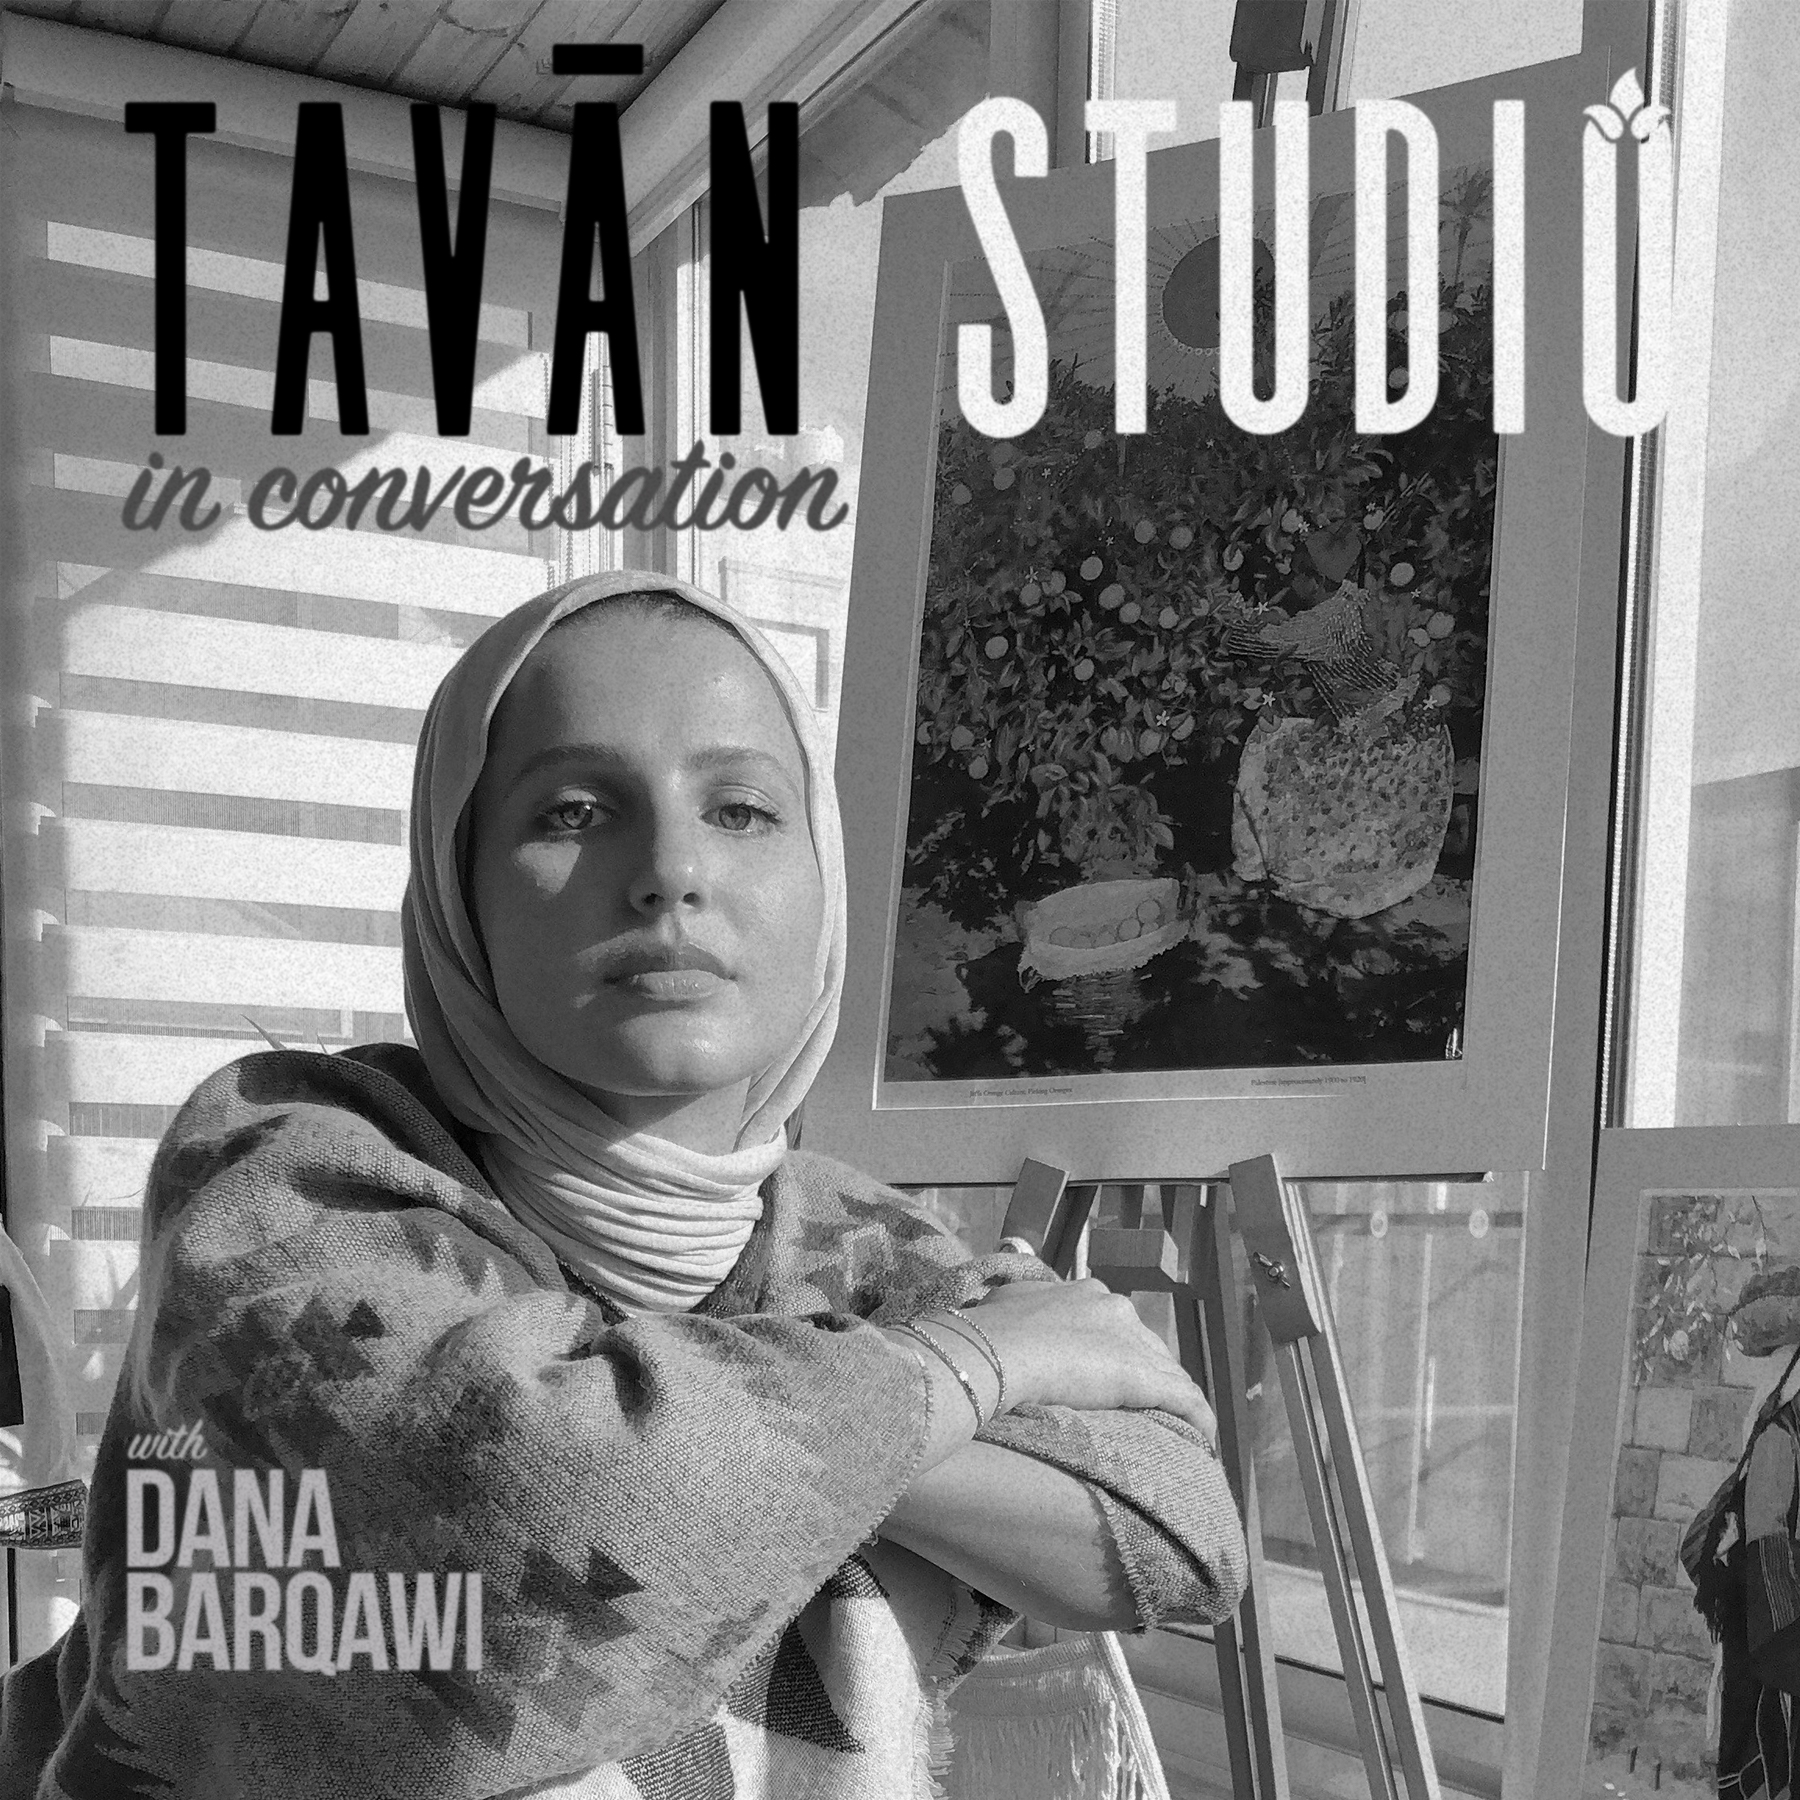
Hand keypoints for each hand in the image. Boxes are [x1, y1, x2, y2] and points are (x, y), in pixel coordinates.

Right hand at [951, 1278, 1216, 1441]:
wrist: (994, 1352)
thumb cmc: (991, 1331)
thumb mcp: (1005, 1306)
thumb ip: (1022, 1309)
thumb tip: (1008, 1316)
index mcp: (1086, 1292)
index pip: (1115, 1324)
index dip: (1113, 1351)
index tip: (1104, 1375)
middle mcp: (1116, 1307)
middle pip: (1145, 1346)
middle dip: (1144, 1373)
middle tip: (1134, 1406)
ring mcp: (1134, 1340)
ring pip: (1168, 1371)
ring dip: (1170, 1397)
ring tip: (1170, 1426)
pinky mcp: (1146, 1377)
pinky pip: (1186, 1400)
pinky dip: (1198, 1419)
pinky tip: (1204, 1438)